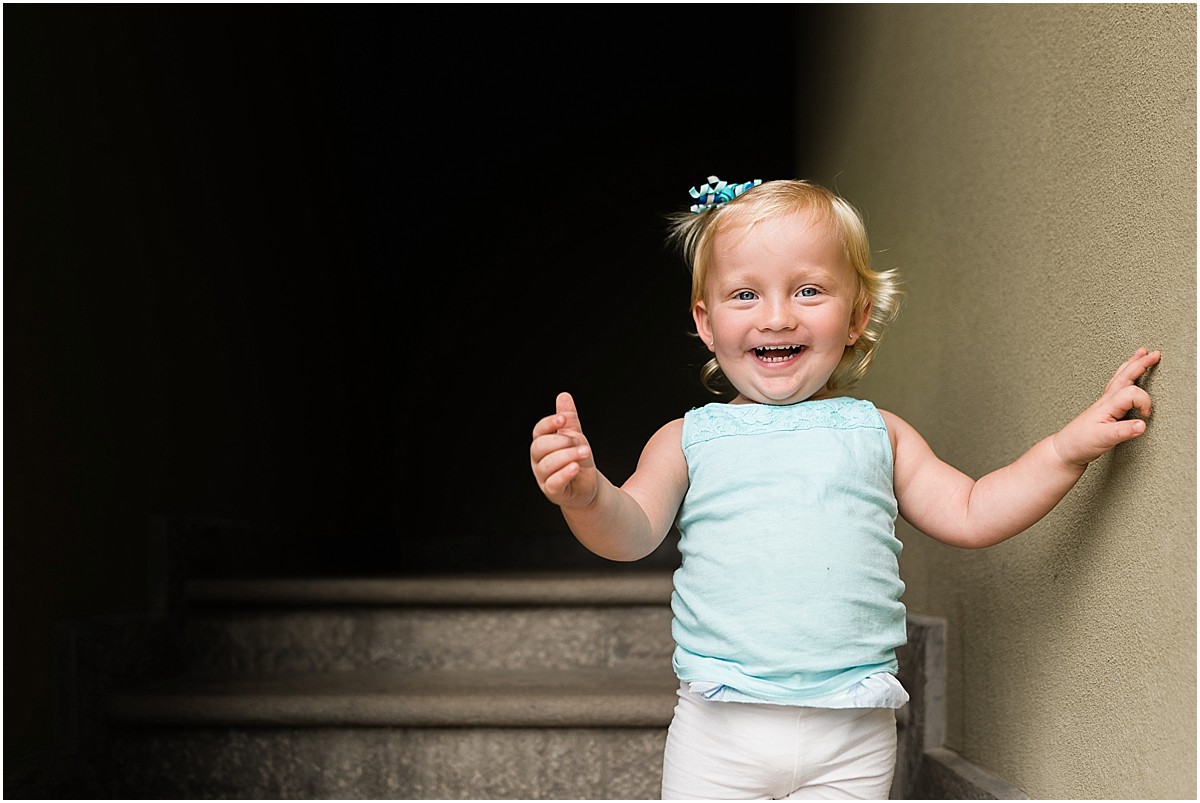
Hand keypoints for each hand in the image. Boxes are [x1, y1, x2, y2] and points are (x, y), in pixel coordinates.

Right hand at [530, 391, 598, 507]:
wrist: (587, 485)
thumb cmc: (577, 459)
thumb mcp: (575, 436)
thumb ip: (569, 418)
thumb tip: (563, 396)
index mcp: (542, 444)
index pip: (538, 431)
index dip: (549, 424)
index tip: (563, 419)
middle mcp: (538, 460)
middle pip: (540, 447)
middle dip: (560, 441)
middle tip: (579, 441)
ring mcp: (543, 477)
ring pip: (548, 464)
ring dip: (568, 456)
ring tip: (584, 452)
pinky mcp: (553, 491)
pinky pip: (554, 482)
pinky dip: (565, 473)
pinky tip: (575, 467)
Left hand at [1052, 348, 1159, 466]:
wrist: (1065, 448)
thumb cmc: (1080, 442)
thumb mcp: (1103, 438)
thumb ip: (1123, 431)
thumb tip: (1142, 425)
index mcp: (1107, 405)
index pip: (1133, 393)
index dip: (1144, 402)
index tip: (1146, 416)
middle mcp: (1106, 400)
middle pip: (1125, 376)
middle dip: (1141, 364)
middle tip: (1154, 354)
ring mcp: (1105, 403)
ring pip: (1120, 378)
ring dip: (1132, 365)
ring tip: (1142, 354)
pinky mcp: (1104, 409)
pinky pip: (1117, 386)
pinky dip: (1126, 376)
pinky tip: (1128, 376)